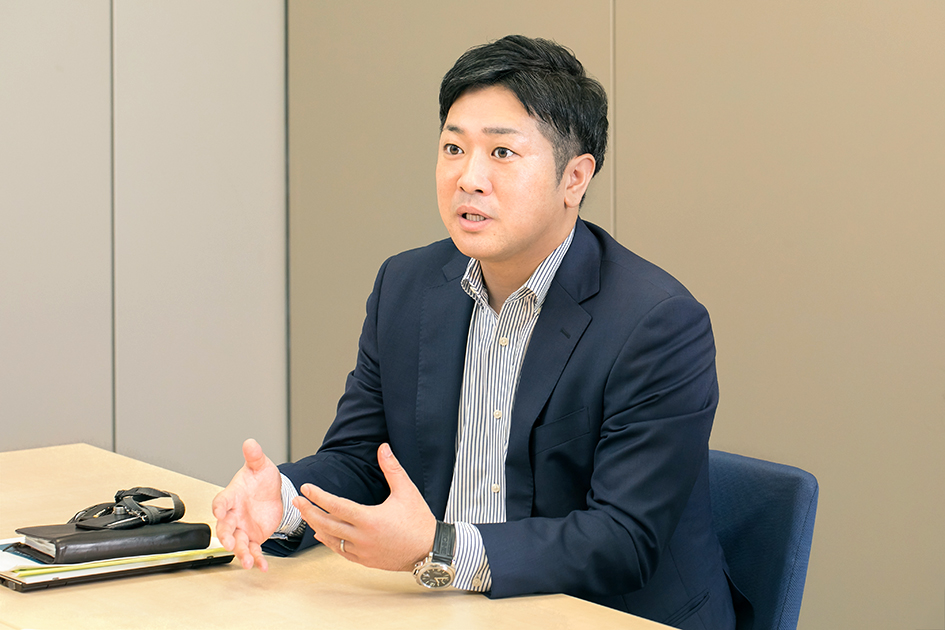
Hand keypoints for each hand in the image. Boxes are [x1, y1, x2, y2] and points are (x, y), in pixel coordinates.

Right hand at [212, 438, 283, 570]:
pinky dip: (257, 559)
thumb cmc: (261, 479)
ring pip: (237, 543)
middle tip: (229, 543)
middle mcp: (233, 515)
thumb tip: (251, 443)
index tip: (219, 511)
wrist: (273, 493)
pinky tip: (262, 566)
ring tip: (246, 562)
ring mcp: (242, 528)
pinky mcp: (253, 537)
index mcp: (232, 496)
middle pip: (224, 527)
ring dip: (241, 553)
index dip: (219, 506)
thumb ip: (255, 457)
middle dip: (226, 536)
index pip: (221, 501)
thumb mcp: (261, 466)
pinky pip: (253, 550)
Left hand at [295, 443, 435, 571]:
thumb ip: (392, 468)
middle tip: (297, 500)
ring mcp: (363, 551)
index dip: (319, 496)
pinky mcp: (365, 561)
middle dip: (309, 511)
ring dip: (316, 526)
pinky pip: (341, 552)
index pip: (336, 506)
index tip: (306, 488)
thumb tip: (383, 448)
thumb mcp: (407, 490)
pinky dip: (329, 542)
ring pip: (331, 540)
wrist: (431, 550)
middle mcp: (362, 537)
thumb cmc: (419, 520)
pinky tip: (322, 534)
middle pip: (327, 524)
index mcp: (370, 519)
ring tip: (306, 515)